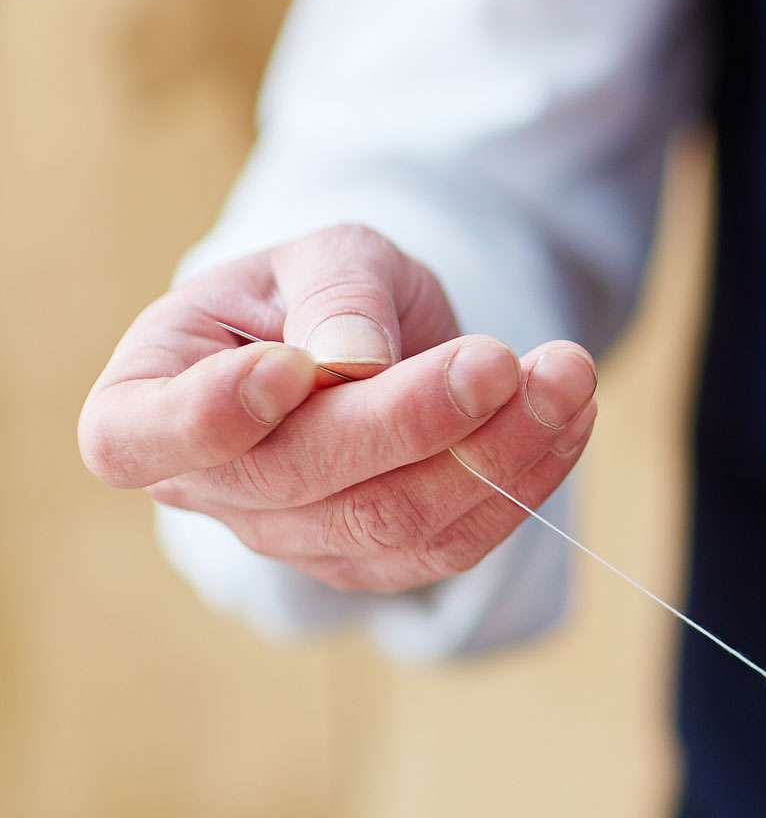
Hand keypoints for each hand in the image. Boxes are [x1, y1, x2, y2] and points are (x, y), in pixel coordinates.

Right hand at [79, 224, 597, 591]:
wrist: (373, 339)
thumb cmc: (320, 290)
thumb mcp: (324, 254)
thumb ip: (333, 293)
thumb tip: (352, 356)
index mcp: (146, 400)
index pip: (143, 438)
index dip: (213, 417)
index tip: (292, 367)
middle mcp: (210, 489)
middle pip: (302, 479)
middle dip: (413, 419)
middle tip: (500, 359)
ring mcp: (294, 540)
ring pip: (394, 521)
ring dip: (496, 450)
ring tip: (566, 373)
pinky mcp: (377, 563)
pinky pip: (455, 542)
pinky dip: (525, 480)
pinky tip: (570, 414)